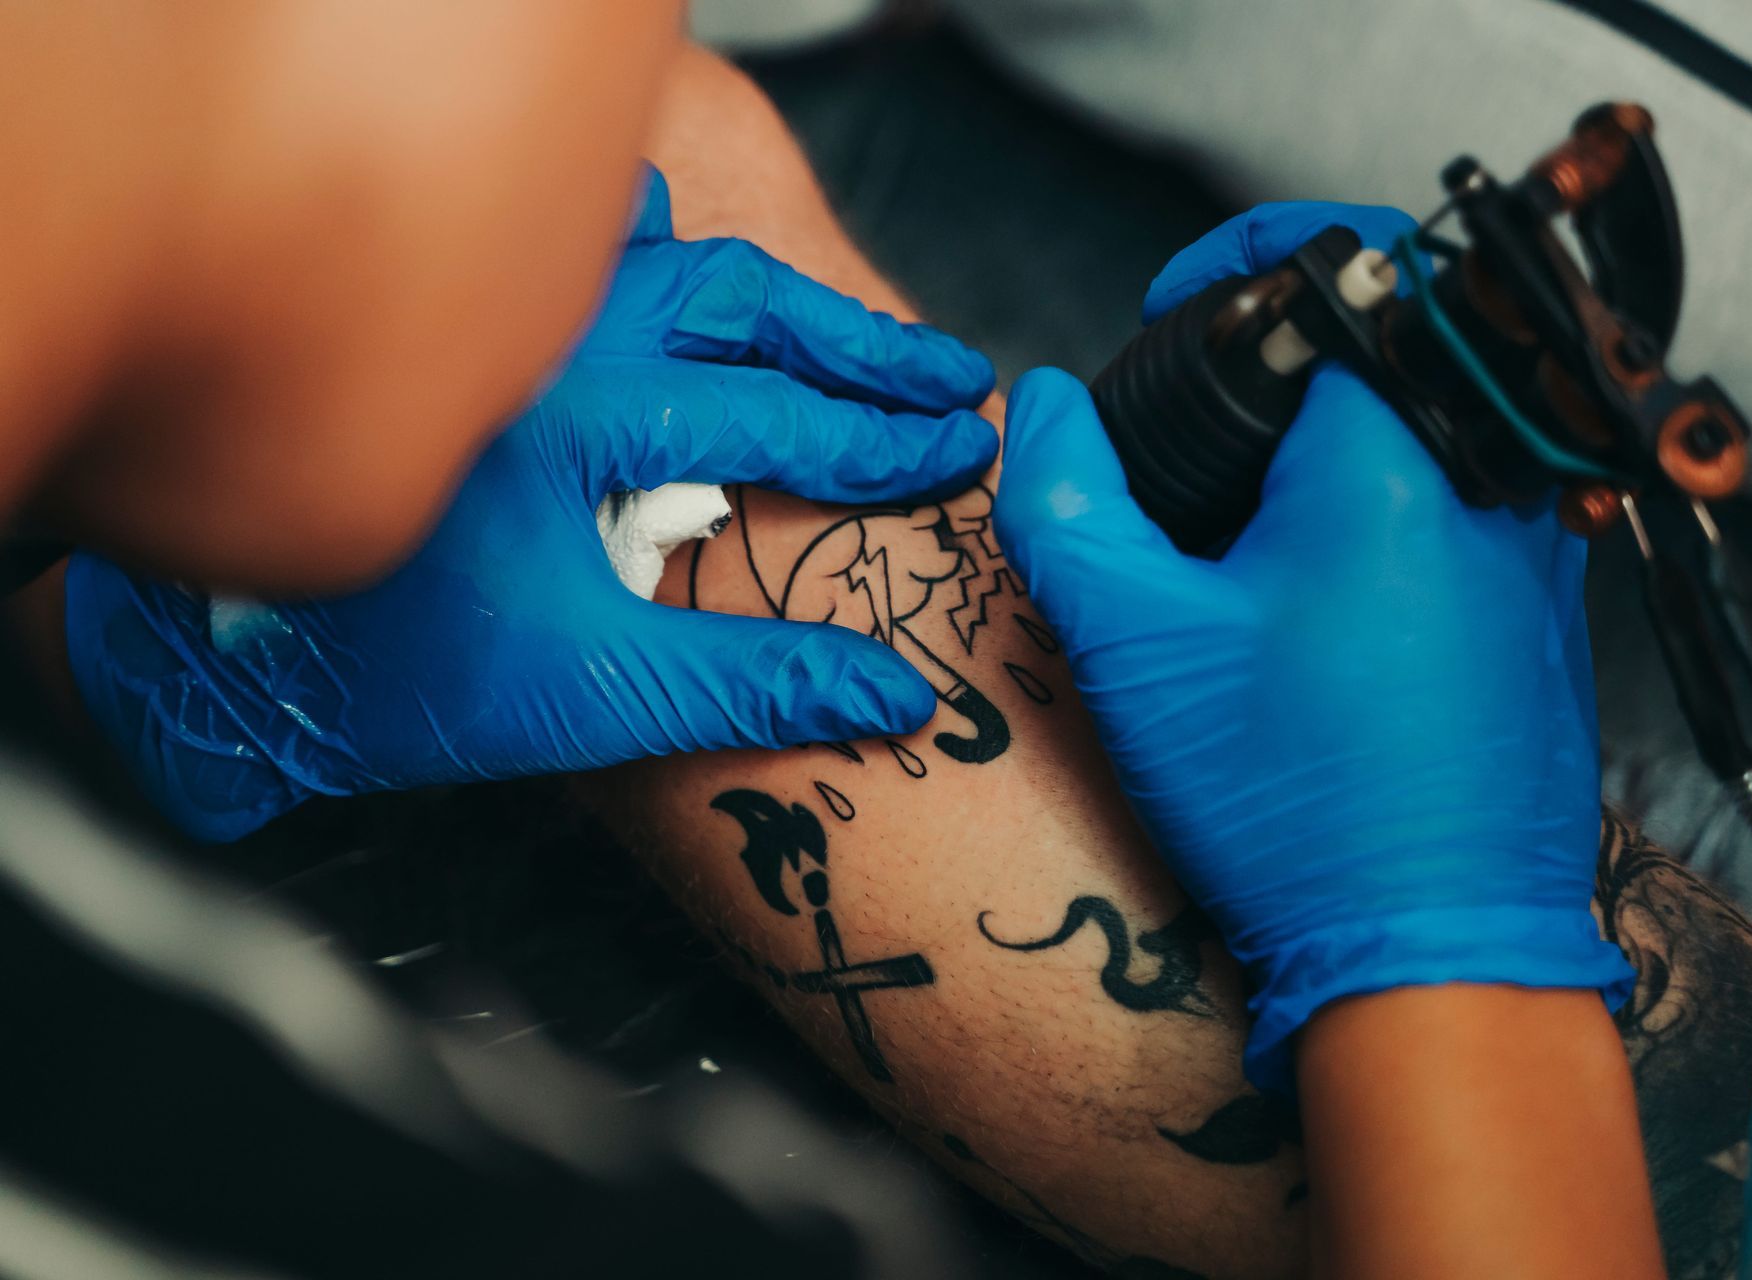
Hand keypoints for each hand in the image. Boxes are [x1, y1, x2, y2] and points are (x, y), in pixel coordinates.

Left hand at [66, 171, 997, 841]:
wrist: (237, 665)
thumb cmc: (402, 677)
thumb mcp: (599, 697)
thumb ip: (756, 686)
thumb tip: (897, 696)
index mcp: (584, 417)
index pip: (778, 415)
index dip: (883, 441)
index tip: (959, 452)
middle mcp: (542, 339)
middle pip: (743, 301)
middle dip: (860, 345)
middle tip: (950, 377)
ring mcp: (499, 324)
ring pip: (668, 257)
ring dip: (775, 300)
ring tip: (859, 340)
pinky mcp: (467, 338)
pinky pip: (584, 255)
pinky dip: (660, 259)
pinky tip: (689, 286)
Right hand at [993, 202, 1631, 1090]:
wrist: (1433, 955)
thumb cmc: (1293, 802)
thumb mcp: (1136, 644)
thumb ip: (1067, 499)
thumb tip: (1040, 405)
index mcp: (1399, 452)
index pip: (1340, 259)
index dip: (1238, 260)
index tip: (1173, 308)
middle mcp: (1496, 480)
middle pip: (1384, 341)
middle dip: (1277, 362)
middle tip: (1195, 430)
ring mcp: (1541, 550)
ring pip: (1430, 425)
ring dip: (1334, 442)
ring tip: (1248, 529)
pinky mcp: (1550, 616)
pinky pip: (1467, 506)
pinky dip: (1387, 512)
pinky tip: (1320, 605)